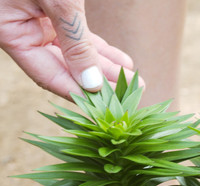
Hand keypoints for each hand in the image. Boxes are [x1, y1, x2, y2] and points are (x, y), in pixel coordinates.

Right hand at [0, 0, 142, 98]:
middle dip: (99, 82)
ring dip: (104, 68)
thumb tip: (92, 86)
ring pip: (73, 53)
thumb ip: (75, 44)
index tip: (108, 107)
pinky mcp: (51, 9)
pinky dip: (98, 49)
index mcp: (10, 32)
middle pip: (64, 68)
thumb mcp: (59, 1)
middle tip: (132, 93)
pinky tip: (122, 62)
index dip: (79, 94)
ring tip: (133, 80)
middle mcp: (22, 30)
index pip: (49, 76)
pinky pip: (76, 36)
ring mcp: (36, 19)